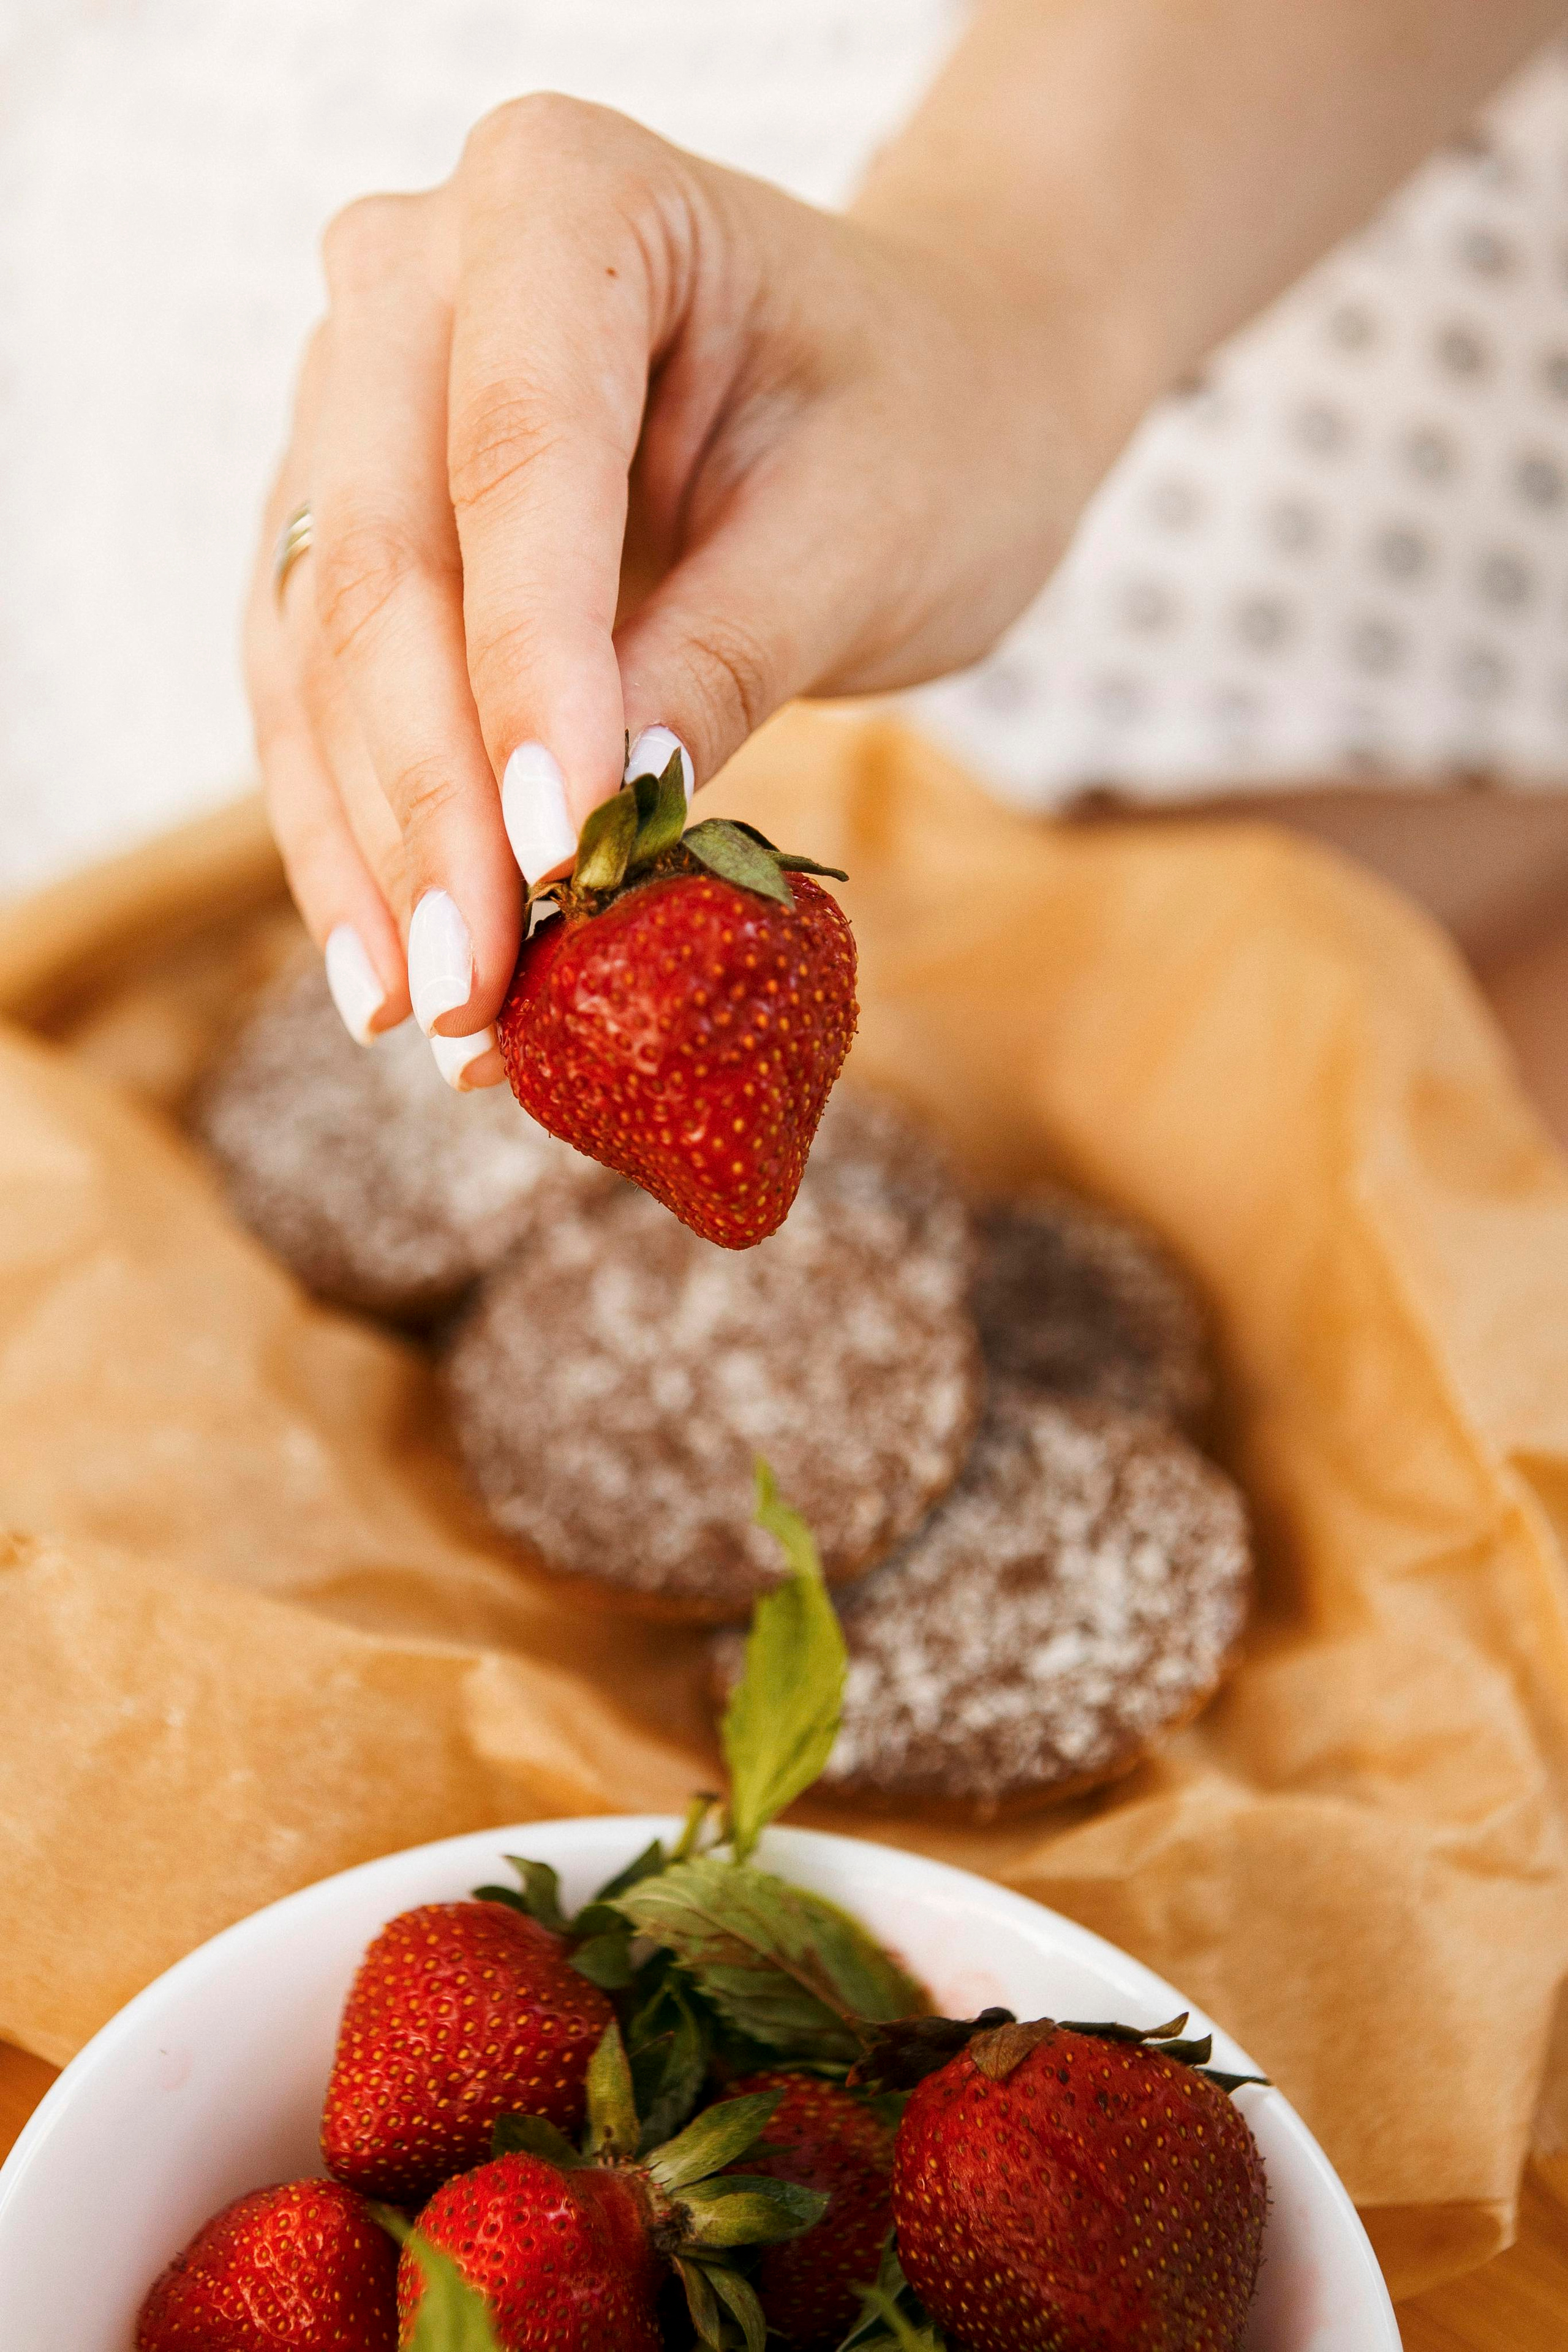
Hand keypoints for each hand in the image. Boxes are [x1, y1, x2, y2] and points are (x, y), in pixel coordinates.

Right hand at [244, 94, 1117, 1082]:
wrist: (928, 386)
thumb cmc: (929, 425)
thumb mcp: (862, 537)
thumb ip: (715, 668)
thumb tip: (572, 847)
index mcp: (567, 194)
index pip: (518, 463)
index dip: (523, 677)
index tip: (552, 859)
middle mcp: (418, 271)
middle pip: (385, 559)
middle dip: (427, 800)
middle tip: (477, 990)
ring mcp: (358, 391)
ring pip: (319, 642)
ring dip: (368, 845)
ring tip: (434, 1015)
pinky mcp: (353, 516)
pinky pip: (315, 681)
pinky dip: (354, 826)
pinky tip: (391, 963)